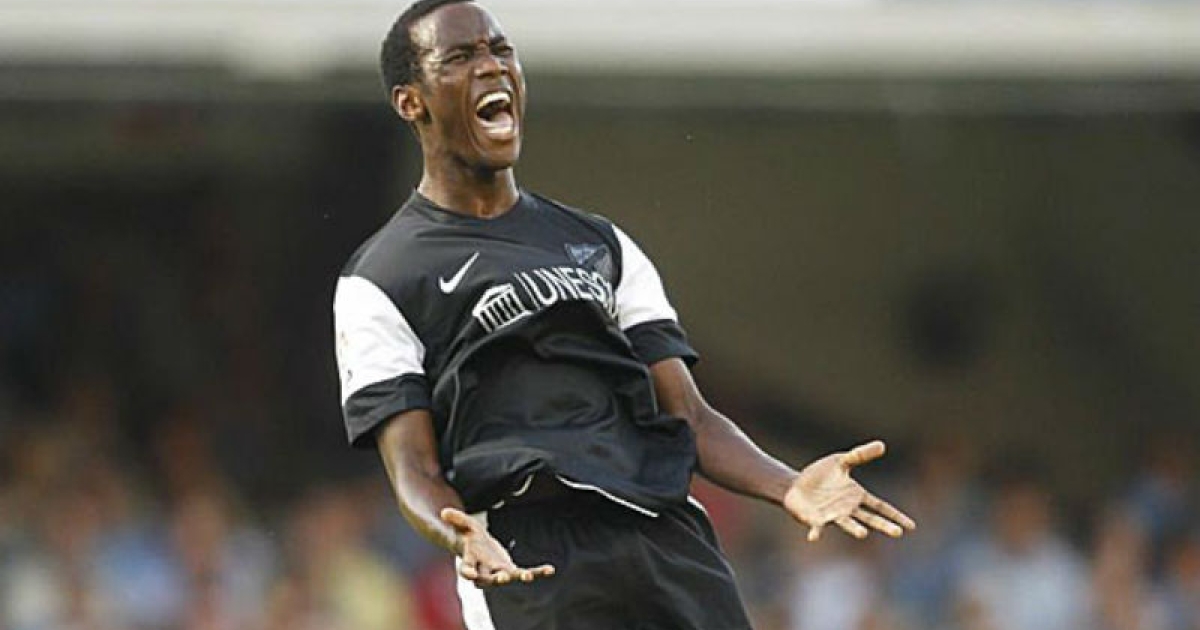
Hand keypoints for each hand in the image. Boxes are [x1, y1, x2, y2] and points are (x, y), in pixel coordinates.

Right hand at [440, 507, 555, 586]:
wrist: (478, 548)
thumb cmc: (468, 536)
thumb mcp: (464, 524)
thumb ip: (456, 519)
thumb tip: (444, 512)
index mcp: (470, 561)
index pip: (466, 569)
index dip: (467, 572)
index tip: (469, 575)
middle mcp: (484, 571)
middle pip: (489, 579)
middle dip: (497, 579)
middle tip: (504, 578)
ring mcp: (499, 573)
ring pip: (509, 578)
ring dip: (519, 577)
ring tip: (529, 576)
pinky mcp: (511, 571)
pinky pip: (525, 573)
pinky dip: (538, 572)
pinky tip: (550, 570)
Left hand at [783, 440, 915, 541]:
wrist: (796, 486)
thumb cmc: (821, 475)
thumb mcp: (841, 461)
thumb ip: (861, 455)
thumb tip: (882, 445)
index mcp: (857, 496)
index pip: (881, 507)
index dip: (895, 515)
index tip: (911, 526)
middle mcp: (848, 509)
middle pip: (870, 519)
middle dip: (883, 525)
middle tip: (897, 533)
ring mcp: (832, 516)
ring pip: (847, 524)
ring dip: (854, 529)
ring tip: (863, 534)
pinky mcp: (815, 519)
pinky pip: (817, 527)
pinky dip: (816, 532)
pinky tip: (813, 537)